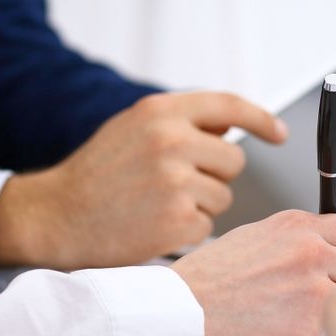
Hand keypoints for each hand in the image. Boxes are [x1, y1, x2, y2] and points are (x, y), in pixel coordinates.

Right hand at [0, 91, 287, 269]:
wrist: (55, 217)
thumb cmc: (96, 176)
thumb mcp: (133, 130)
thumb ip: (181, 124)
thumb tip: (230, 127)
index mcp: (160, 112)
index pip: (229, 105)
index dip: (261, 118)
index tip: (279, 133)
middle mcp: (171, 141)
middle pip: (234, 159)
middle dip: (214, 175)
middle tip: (175, 185)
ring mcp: (176, 181)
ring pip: (224, 195)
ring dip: (201, 204)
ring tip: (157, 204)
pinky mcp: (178, 220)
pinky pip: (208, 225)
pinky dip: (187, 230)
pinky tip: (154, 225)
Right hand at [171, 210, 335, 335]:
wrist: (184, 309)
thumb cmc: (209, 277)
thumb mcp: (255, 237)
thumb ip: (295, 239)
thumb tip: (321, 245)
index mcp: (297, 226)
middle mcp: (310, 251)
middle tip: (323, 293)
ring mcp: (312, 287)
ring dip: (334, 308)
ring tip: (299, 311)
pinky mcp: (308, 323)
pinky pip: (327, 329)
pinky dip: (309, 332)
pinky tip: (282, 327)